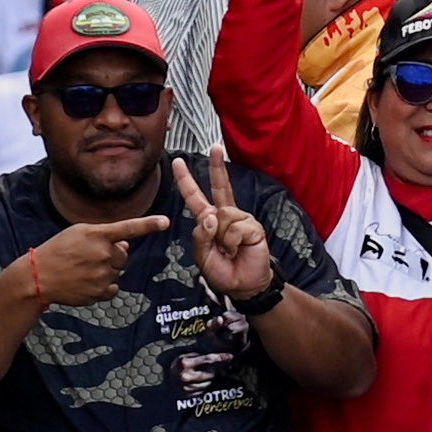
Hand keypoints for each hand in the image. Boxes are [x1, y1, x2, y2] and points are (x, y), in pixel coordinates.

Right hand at [28, 211, 170, 306]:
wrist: (37, 278)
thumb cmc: (58, 250)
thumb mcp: (78, 232)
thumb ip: (104, 234)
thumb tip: (124, 244)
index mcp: (98, 235)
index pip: (128, 228)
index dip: (149, 224)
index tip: (166, 222)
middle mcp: (103, 254)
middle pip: (124, 255)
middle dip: (112, 255)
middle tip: (90, 257)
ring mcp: (102, 274)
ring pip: (118, 271)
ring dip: (107, 271)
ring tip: (84, 270)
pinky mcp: (100, 292)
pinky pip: (114, 288)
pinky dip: (104, 286)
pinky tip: (87, 282)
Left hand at [174, 145, 275, 300]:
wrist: (245, 285)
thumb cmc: (223, 271)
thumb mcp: (202, 256)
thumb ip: (201, 237)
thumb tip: (212, 215)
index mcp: (208, 221)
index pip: (195, 197)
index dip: (186, 180)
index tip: (178, 162)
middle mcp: (224, 215)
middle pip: (220, 187)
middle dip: (217, 166)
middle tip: (215, 147)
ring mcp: (240, 219)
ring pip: (223, 217)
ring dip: (222, 239)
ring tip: (229, 251)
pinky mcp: (253, 225)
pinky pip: (236, 228)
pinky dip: (234, 242)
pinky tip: (239, 249)